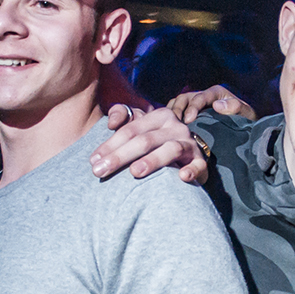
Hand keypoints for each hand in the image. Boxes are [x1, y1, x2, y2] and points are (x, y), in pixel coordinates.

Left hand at [92, 105, 207, 183]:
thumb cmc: (156, 141)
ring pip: (170, 149)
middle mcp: (176, 127)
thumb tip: (111, 122)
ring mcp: (190, 144)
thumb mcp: (140, 126)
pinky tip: (182, 177)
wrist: (189, 153)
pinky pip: (198, 165)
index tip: (93, 161)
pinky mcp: (201, 161)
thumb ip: (122, 117)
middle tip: (100, 172)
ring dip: (152, 161)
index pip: (130, 130)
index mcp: (159, 116)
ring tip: (134, 172)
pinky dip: (192, 170)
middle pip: (145, 140)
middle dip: (120, 156)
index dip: (110, 145)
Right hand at [168, 84, 254, 124]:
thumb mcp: (246, 113)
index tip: (188, 121)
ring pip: (177, 102)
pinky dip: (169, 117)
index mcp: (216, 92)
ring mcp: (195, 102)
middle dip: (177, 110)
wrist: (245, 125)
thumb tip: (217, 105)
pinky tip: (167, 128)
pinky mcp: (190, 111)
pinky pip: (175, 110)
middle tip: (174, 124)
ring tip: (168, 127)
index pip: (200, 97)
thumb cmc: (246, 119)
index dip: (192, 108)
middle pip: (184, 98)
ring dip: (171, 113)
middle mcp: (203, 95)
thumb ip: (236, 107)